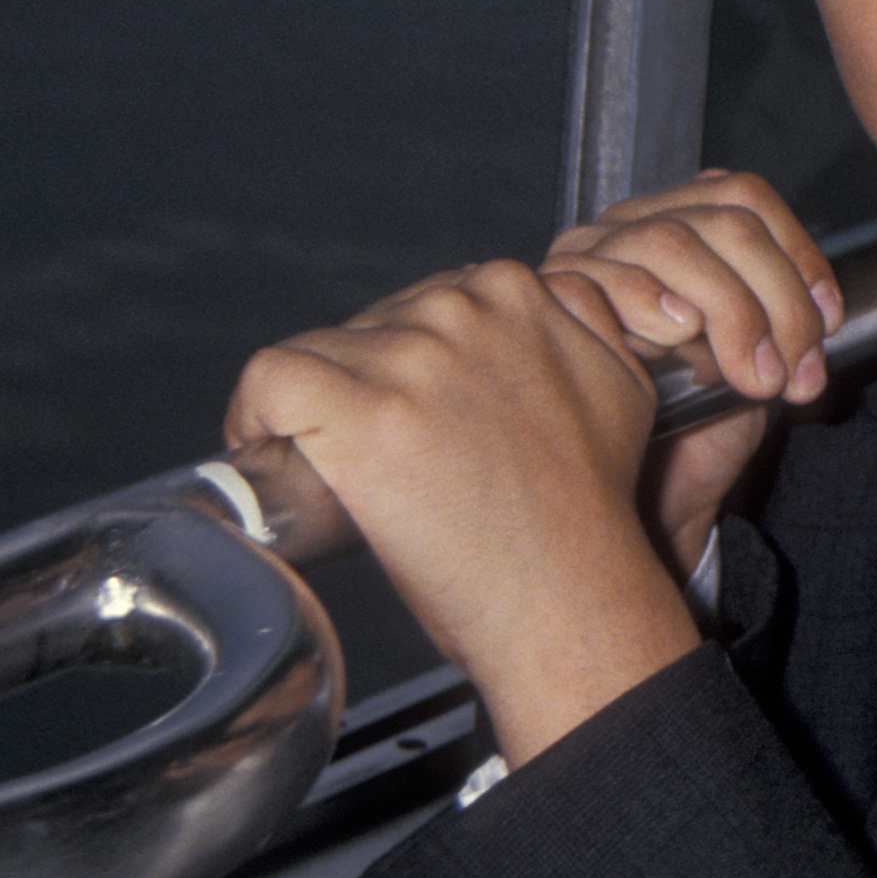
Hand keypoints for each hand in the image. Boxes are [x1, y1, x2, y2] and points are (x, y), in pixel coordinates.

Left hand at [227, 263, 703, 765]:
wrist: (569, 586)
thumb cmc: (592, 503)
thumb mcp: (622, 378)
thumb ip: (582, 319)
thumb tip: (545, 299)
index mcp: (516, 291)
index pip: (423, 300)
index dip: (407, 359)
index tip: (411, 408)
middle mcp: (461, 309)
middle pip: (370, 326)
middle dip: (368, 383)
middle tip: (386, 454)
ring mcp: (410, 359)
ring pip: (317, 353)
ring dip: (317, 408)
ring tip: (333, 467)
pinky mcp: (359, 412)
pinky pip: (270, 380)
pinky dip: (254, 415)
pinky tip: (267, 450)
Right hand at [540, 171, 843, 570]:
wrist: (646, 492)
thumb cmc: (705, 420)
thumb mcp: (763, 358)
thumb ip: (786, 317)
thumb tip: (817, 305)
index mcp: (685, 224)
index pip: (745, 197)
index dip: (798, 253)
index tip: (828, 321)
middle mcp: (632, 228)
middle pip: (723, 223)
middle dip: (778, 299)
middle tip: (794, 370)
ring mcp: (587, 257)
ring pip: (671, 243)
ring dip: (730, 310)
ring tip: (750, 375)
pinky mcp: (549, 298)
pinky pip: (600, 279)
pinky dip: (652, 308)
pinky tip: (678, 340)